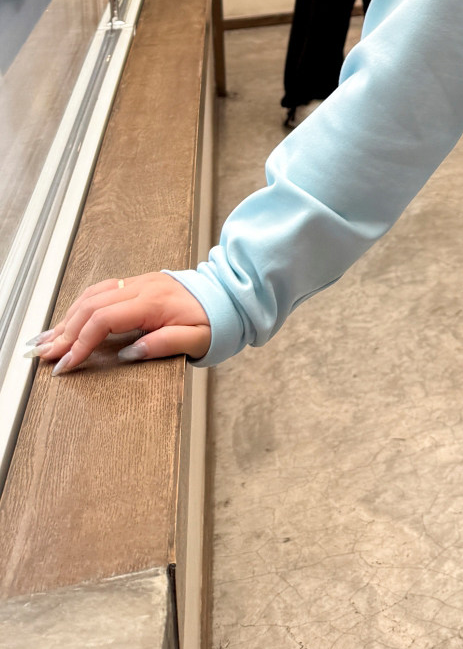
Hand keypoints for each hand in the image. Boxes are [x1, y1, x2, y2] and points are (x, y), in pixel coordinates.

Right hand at [27, 273, 211, 373]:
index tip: (67, 364)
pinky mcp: (140, 284)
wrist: (232, 295)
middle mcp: (142, 288)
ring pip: (93, 295)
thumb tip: (130, 354)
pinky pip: (102, 291)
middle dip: (64, 332)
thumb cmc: (218, 320)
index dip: (81, 343)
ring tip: (48, 340)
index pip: (104, 320)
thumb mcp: (199, 340)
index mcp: (154, 303)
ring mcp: (140, 283)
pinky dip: (81, 306)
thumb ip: (164, 345)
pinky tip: (70, 319)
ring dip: (68, 318)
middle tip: (45, 355)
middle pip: (91, 306)